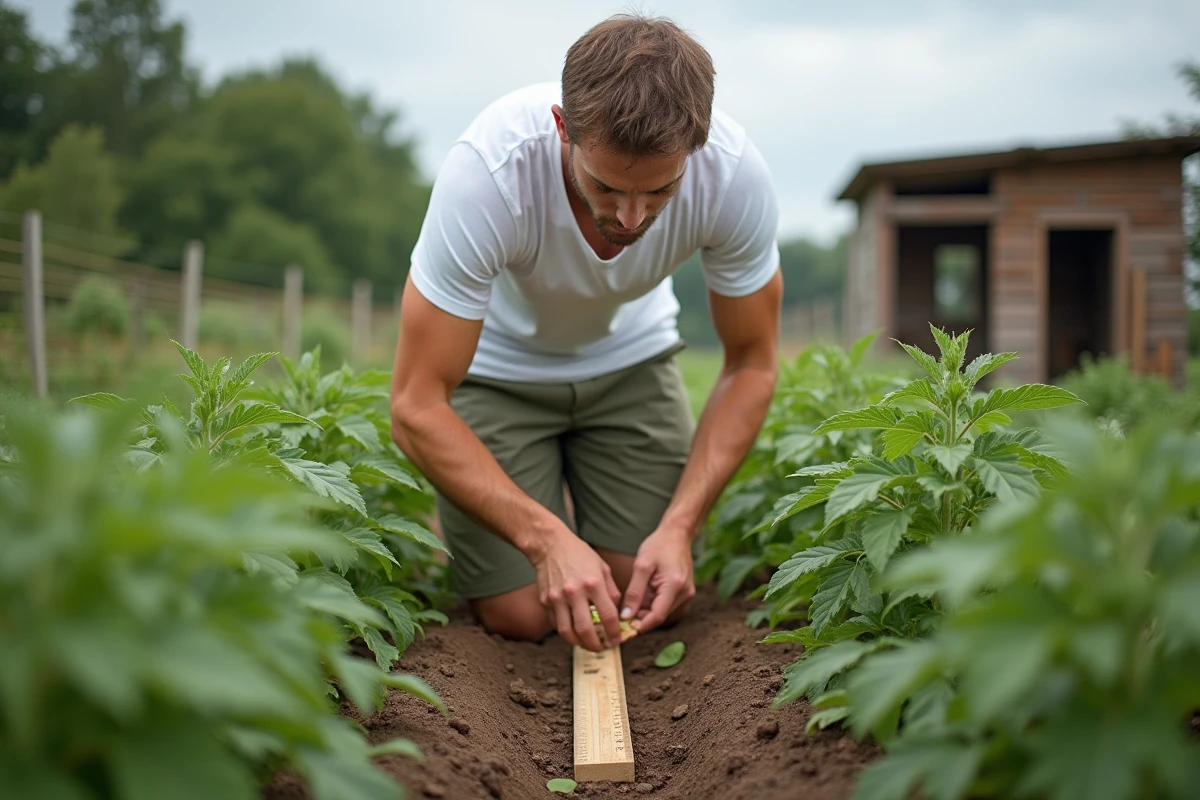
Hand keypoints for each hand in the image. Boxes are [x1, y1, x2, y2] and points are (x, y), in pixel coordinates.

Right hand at [530, 528, 622, 651]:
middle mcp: (574, 592)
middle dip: (596, 645)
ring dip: (579, 644)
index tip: (616, 640)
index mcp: (593, 583)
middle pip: (585, 630)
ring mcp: (557, 598)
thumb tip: (617, 612)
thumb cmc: (579, 554)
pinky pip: (556, 624)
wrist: (550, 545)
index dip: (614, 632)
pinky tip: (574, 632)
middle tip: (602, 648)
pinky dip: (566, 632)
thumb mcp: (603, 568)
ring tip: (587, 645)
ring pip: (567, 632)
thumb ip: (611, 591)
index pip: (607, 616)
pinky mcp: (545, 601)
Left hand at [620, 528, 695, 634]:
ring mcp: (686, 593)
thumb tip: (626, 616)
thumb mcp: (642, 566)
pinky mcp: (684, 592)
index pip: (657, 616)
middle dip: (640, 617)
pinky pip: (666, 604)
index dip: (640, 625)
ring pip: (662, 611)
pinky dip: (653, 603)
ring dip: (646, 609)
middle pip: (659, 616)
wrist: (677, 534)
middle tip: (621, 612)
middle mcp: (684, 593)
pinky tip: (643, 594)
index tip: (623, 627)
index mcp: (675, 586)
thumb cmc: (659, 546)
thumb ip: (634, 592)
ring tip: (631, 599)